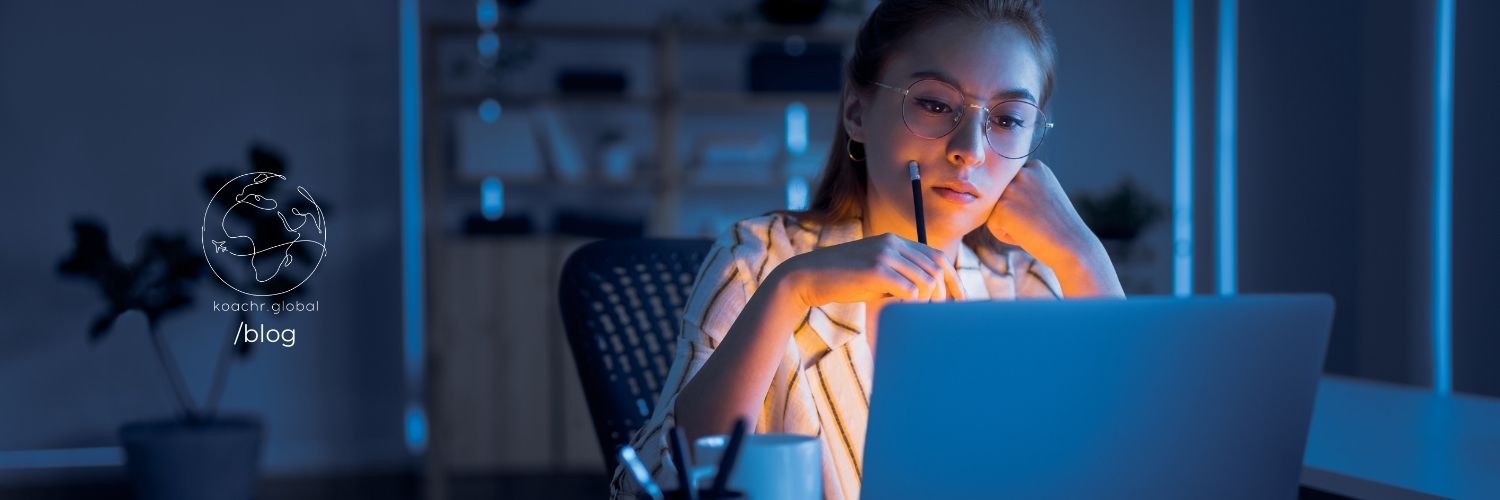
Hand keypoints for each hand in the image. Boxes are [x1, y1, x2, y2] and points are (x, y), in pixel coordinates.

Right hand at [777, 233, 965, 307]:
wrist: (808, 277)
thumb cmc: (840, 280)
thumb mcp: (872, 272)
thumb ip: (896, 275)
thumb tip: (924, 294)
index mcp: (894, 241)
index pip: (936, 256)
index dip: (952, 278)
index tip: (960, 300)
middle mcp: (892, 243)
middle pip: (936, 266)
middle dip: (945, 293)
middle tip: (942, 314)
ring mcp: (884, 255)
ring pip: (926, 279)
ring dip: (928, 302)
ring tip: (919, 316)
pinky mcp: (876, 270)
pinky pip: (910, 290)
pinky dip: (912, 305)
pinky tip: (904, 314)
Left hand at [986, 159, 1098, 264]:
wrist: (1073, 246)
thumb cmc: (1059, 226)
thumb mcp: (1045, 196)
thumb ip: (1024, 188)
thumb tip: (991, 188)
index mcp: (1035, 167)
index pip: (1010, 185)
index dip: (1022, 204)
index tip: (1041, 212)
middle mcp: (1023, 172)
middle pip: (999, 195)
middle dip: (1013, 212)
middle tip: (1036, 221)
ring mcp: (1012, 188)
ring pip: (993, 209)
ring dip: (1008, 223)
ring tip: (1031, 227)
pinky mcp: (1002, 206)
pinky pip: (992, 224)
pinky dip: (1005, 235)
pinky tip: (1026, 235)